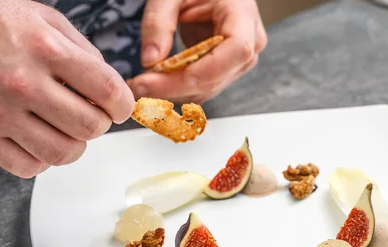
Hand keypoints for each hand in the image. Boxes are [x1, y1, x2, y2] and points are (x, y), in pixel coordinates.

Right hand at [0, 0, 133, 177]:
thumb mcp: (45, 18)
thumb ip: (83, 52)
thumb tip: (109, 90)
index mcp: (46, 49)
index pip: (109, 92)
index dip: (123, 106)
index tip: (119, 109)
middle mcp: (24, 83)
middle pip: (90, 128)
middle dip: (99, 125)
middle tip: (90, 116)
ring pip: (62, 153)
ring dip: (74, 145)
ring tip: (64, 129)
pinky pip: (27, 167)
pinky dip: (41, 160)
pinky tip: (37, 140)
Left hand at [127, 0, 266, 103]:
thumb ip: (158, 22)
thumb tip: (150, 62)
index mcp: (243, 13)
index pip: (236, 50)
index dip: (202, 70)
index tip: (161, 76)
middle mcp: (251, 42)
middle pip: (217, 76)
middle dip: (174, 86)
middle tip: (137, 87)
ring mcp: (241, 60)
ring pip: (209, 88)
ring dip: (173, 92)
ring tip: (140, 87)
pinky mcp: (228, 70)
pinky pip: (204, 87)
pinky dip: (177, 89)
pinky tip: (154, 86)